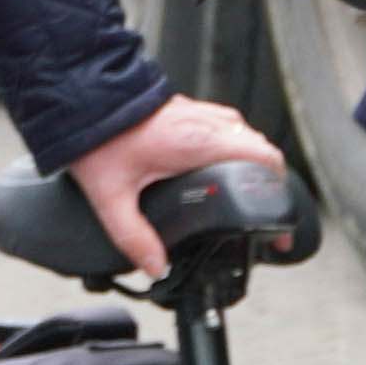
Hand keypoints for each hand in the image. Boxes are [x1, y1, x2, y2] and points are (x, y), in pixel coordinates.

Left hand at [65, 92, 280, 277]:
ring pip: (248, 139)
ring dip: (253, 165)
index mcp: (200, 142)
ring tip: (245, 195)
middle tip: (263, 216)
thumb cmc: (100, 138)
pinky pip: (231, 130)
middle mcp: (209, 124)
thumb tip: (153, 265)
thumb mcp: (112, 196)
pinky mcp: (194, 112)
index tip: (278, 220)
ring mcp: (204, 114)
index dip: (280, 190)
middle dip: (269, 184)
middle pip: (263, 151)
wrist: (85, 99)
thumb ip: (133, 236)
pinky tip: (220, 171)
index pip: (264, 157)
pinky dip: (236, 151)